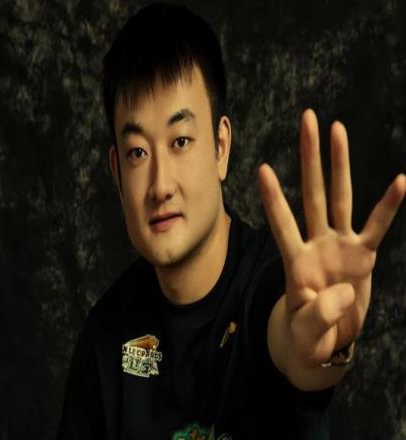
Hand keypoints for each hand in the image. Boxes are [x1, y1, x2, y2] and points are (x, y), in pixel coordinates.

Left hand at [258, 109, 404, 367]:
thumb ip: (319, 314)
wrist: (324, 340)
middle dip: (309, 158)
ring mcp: (339, 245)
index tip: (262, 169)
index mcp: (295, 260)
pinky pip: (378, 227)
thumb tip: (342, 292)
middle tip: (306, 120)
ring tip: (337, 130)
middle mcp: (316, 244)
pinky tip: (400, 181)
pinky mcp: (363, 255)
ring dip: (339, 164)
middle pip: (312, 194)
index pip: (282, 223)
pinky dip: (389, 206)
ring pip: (340, 198)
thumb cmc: (306, 333)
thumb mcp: (306, 331)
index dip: (274, 198)